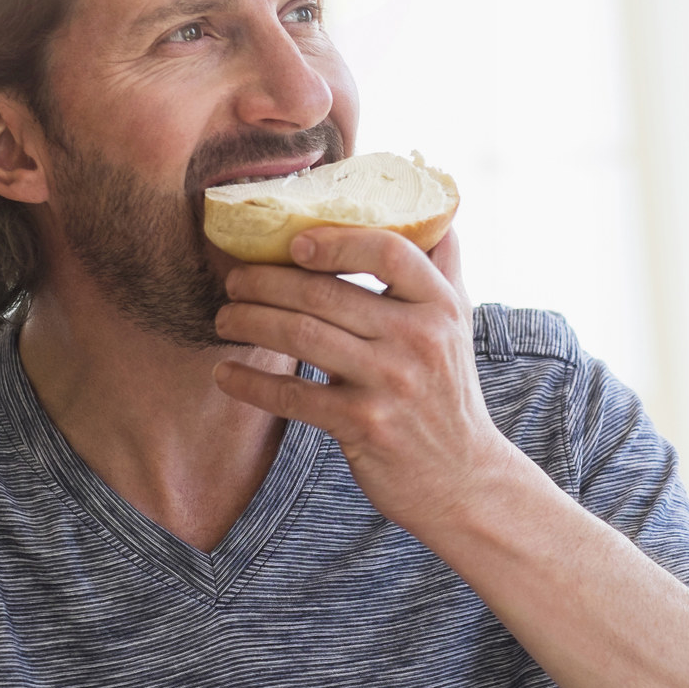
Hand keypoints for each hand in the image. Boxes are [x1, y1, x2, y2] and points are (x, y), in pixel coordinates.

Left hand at [211, 227, 518, 533]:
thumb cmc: (448, 394)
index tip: (294, 243)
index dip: (336, 240)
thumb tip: (434, 208)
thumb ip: (443, 268)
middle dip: (266, 282)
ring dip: (251, 322)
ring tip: (225, 318)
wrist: (463, 479)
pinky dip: (252, 383)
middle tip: (233, 280)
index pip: (388, 251)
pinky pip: (294, 395)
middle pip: (325, 294)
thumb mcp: (459, 326)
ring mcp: (391, 383)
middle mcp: (420, 339)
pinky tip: (226, 375)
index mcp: (441, 306)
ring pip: (302, 336)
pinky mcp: (365, 424)